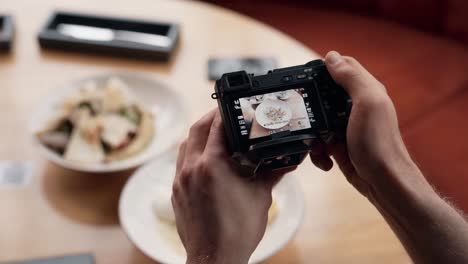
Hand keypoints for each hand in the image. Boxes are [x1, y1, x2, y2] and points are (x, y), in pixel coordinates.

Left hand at [172, 110, 290, 263]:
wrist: (214, 257)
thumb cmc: (237, 231)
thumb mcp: (260, 197)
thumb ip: (272, 173)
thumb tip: (287, 161)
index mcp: (211, 165)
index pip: (216, 126)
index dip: (225, 112)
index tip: (233, 105)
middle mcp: (191, 168)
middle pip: (196, 129)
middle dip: (209, 117)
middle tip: (223, 112)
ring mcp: (180, 180)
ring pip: (185, 144)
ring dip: (198, 133)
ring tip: (214, 131)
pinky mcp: (176, 191)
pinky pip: (180, 161)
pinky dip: (191, 151)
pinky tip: (204, 156)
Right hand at [312, 52, 467, 263]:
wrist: (383, 182)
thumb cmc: (379, 143)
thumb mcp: (367, 103)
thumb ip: (350, 78)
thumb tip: (331, 56)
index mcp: (365, 90)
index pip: (342, 67)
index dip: (324, 68)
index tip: (305, 76)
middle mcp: (355, 106)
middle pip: (324, 95)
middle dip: (310, 105)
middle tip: (301, 114)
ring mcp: (346, 127)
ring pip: (317, 121)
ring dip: (312, 133)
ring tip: (317, 144)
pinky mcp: (339, 145)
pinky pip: (319, 142)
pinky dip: (317, 152)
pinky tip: (325, 159)